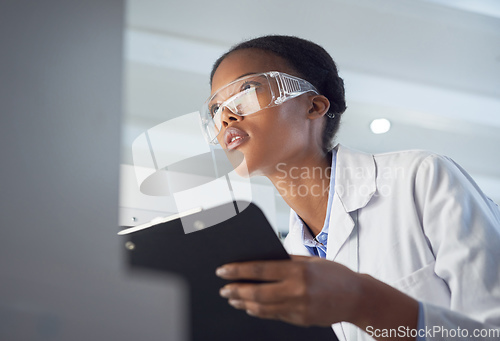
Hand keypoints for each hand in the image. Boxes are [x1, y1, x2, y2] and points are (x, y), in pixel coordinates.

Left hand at [215, 255, 362, 326]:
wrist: (357, 297)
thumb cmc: (333, 274)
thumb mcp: (310, 261)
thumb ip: (285, 262)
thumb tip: (259, 262)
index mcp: (297, 271)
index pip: (260, 270)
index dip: (238, 271)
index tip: (223, 270)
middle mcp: (296, 290)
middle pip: (257, 293)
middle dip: (236, 291)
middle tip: (223, 289)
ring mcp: (298, 308)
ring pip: (262, 308)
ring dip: (244, 303)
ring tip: (232, 298)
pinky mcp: (300, 320)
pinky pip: (274, 315)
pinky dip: (259, 311)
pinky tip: (250, 307)